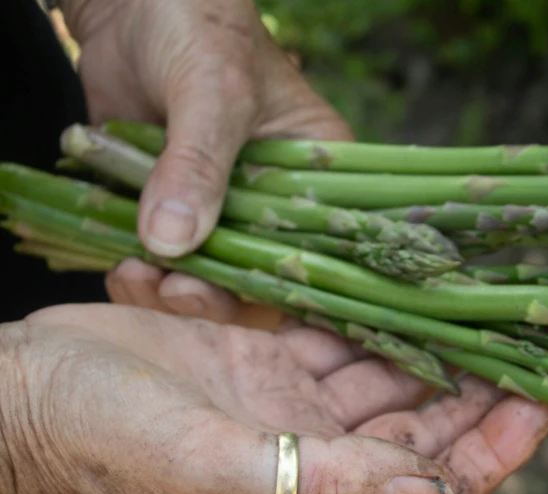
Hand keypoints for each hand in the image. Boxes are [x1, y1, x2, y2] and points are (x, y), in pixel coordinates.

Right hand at [0, 303, 547, 493]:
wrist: (27, 387)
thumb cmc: (106, 433)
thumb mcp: (212, 465)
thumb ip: (326, 486)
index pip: (437, 493)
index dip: (496, 455)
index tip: (543, 403)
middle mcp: (316, 460)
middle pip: (430, 434)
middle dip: (486, 395)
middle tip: (534, 341)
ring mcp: (294, 409)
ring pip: (396, 382)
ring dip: (443, 350)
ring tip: (491, 307)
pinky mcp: (270, 361)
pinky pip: (348, 340)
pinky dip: (382, 319)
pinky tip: (416, 290)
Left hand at [59, 0, 348, 325]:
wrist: (130, 0)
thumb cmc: (199, 26)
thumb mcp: (213, 94)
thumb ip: (197, 166)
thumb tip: (172, 243)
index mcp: (320, 173)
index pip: (324, 249)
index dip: (293, 291)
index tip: (249, 307)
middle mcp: (277, 198)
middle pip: (263, 275)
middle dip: (219, 295)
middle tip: (179, 291)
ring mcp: (221, 204)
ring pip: (209, 274)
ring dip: (173, 289)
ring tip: (138, 276)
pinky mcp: (169, 203)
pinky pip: (161, 256)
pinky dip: (141, 271)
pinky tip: (121, 267)